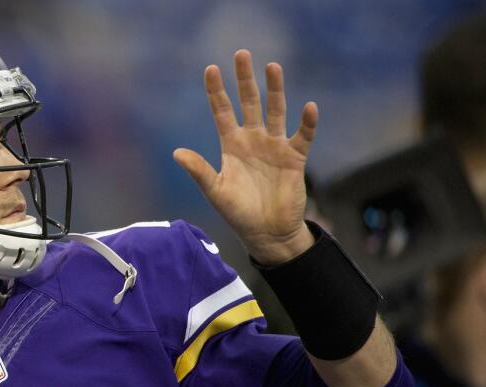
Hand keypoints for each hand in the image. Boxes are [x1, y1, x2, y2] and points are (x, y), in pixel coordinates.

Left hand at [174, 50, 315, 264]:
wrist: (266, 233)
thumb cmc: (238, 213)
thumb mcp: (215, 191)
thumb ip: (198, 170)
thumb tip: (176, 153)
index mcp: (231, 145)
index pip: (222, 111)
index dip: (216, 91)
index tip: (210, 69)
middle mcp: (253, 140)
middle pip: (249, 102)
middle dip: (245, 80)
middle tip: (242, 54)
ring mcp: (274, 146)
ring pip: (275, 111)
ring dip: (275, 90)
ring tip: (273, 67)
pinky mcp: (295, 158)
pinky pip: (302, 136)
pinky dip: (307, 122)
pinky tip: (309, 107)